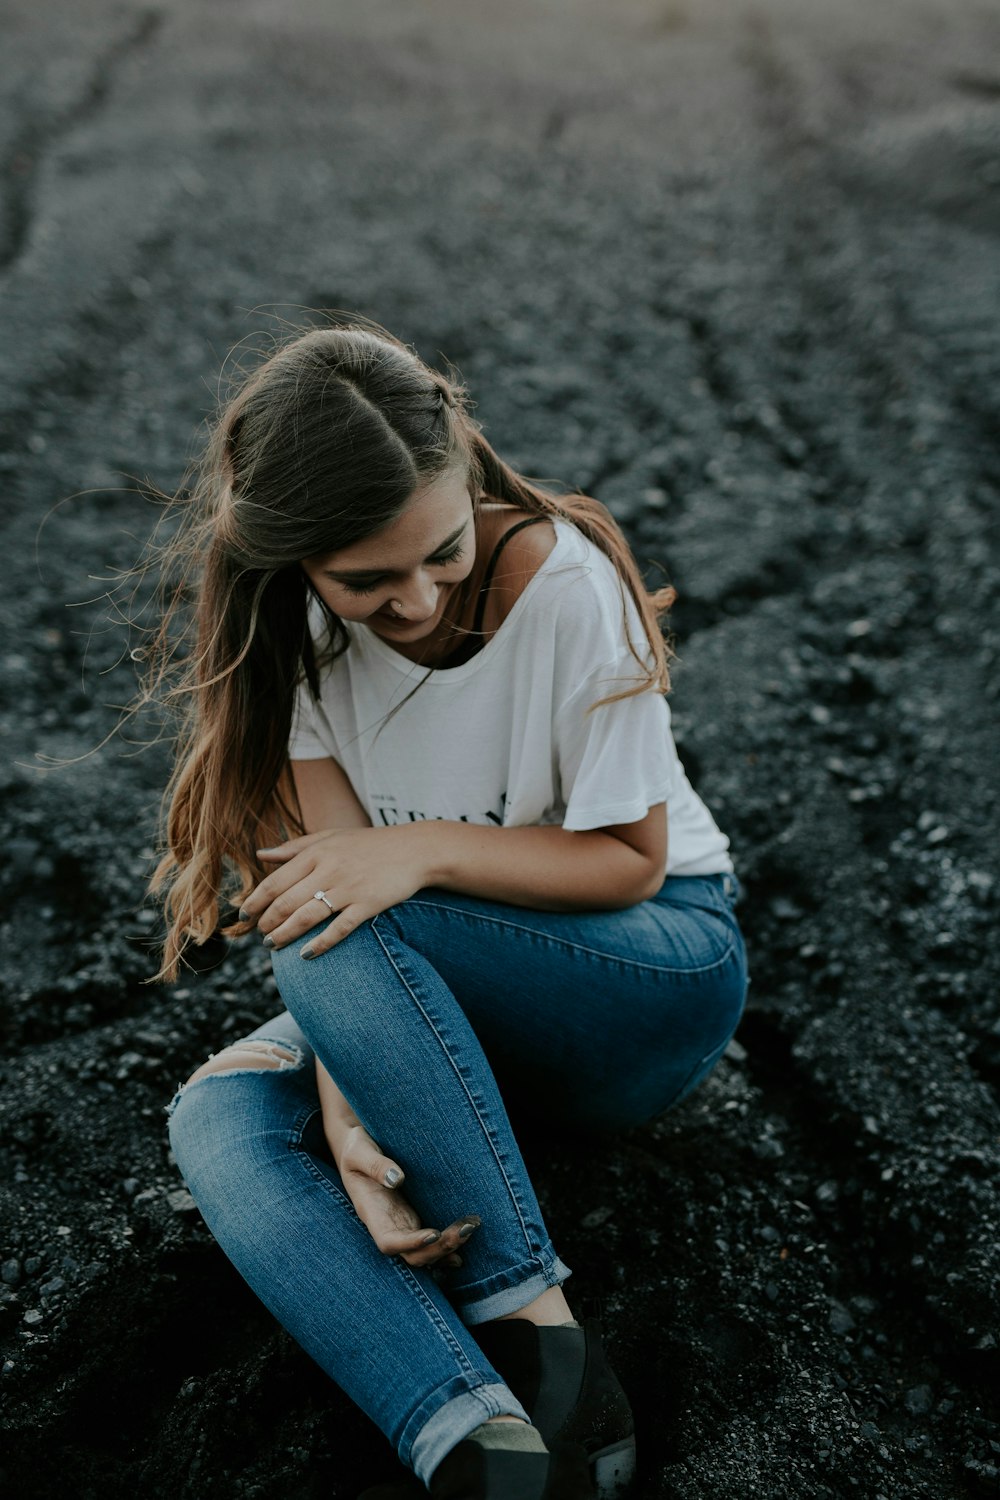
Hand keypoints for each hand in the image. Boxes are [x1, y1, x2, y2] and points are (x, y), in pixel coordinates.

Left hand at [241, 826, 433, 956]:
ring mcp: (349, 888)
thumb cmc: (369, 844)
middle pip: (286, 902)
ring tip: (273, 945)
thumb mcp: (330, 836)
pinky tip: (306, 954)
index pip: (275, 881)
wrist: (415, 850)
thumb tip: (260, 854)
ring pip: (307, 917)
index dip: (255, 901)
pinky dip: (320, 943)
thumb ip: (294, 847)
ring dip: (285, 935)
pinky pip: (339, 929)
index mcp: (316, 853)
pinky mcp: (368, 905)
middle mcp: (329, 869)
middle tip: (261, 935)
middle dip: (268, 922)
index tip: (243, 915)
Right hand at [336, 1124, 480, 1270]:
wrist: (360, 1149)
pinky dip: (447, 1245)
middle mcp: (388, 1226)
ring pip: (425, 1251)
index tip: (434, 1234)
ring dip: (449, 1246)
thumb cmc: (357, 1148)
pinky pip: (430, 1242)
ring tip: (471, 1226)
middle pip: (412, 1254)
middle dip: (439, 1248)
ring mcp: (402, 1225)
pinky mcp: (414, 1218)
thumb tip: (397, 1178)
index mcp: (371, 1213)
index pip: (389, 1242)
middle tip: (466, 1228)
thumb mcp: (359, 1150)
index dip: (411, 1244)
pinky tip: (465, 1237)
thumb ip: (375, 1164)